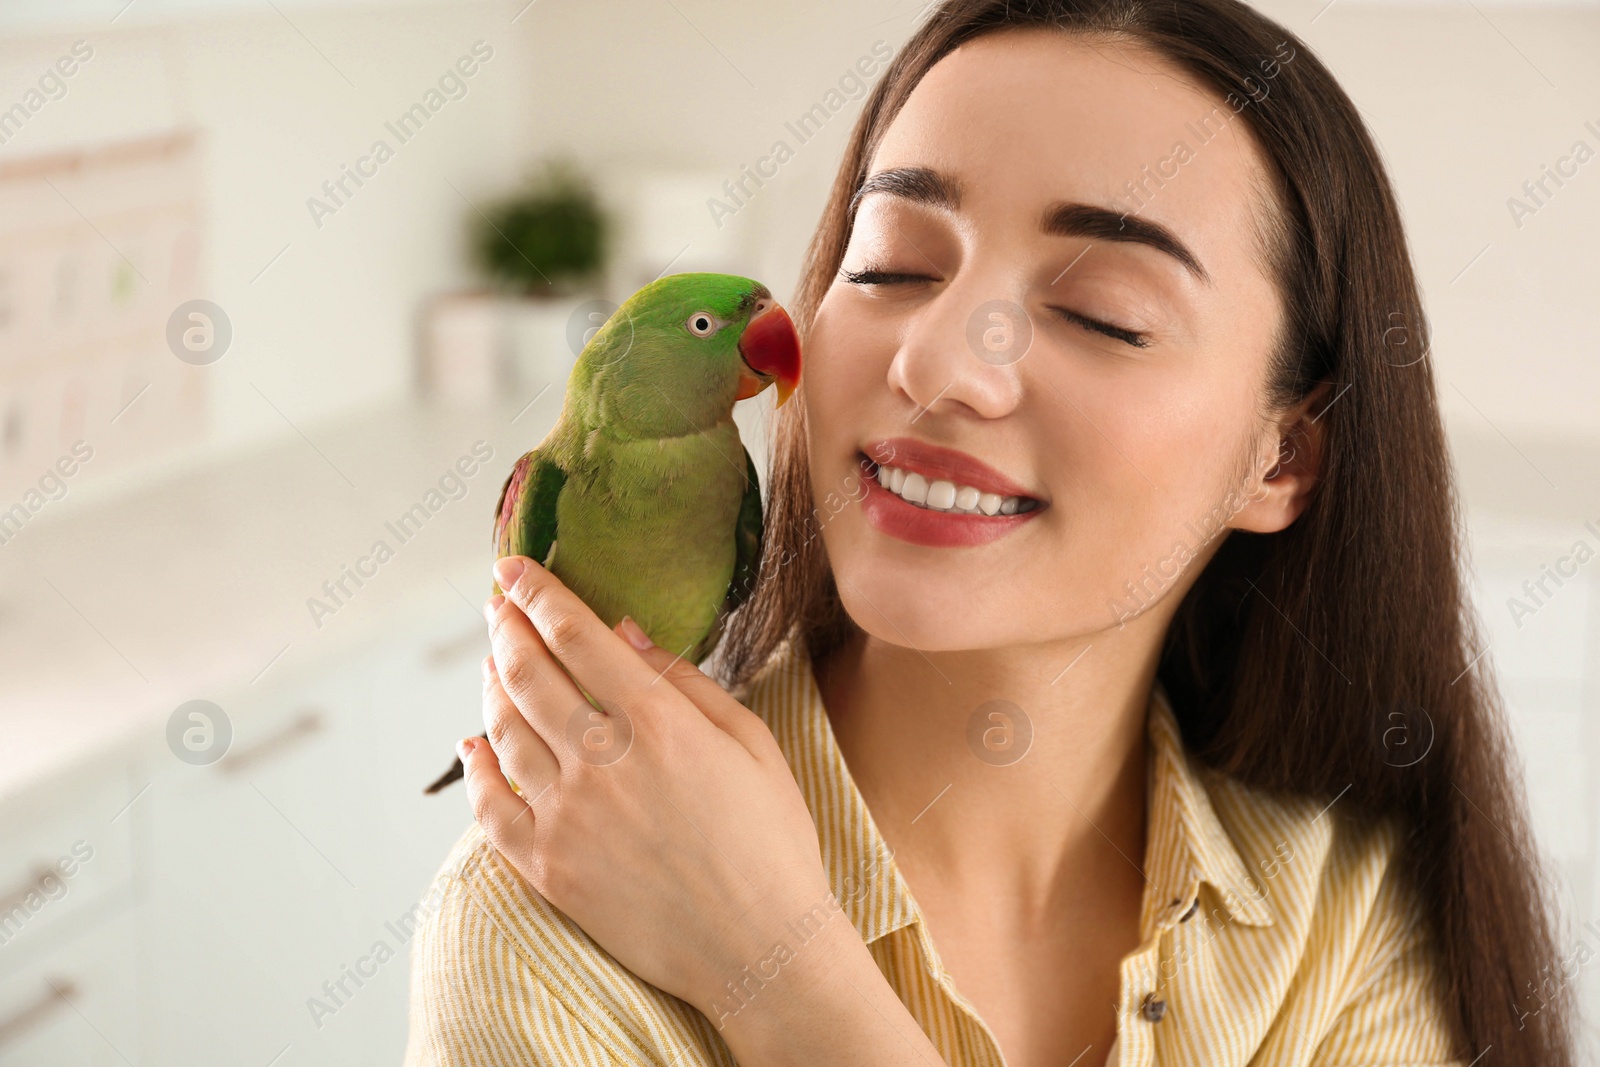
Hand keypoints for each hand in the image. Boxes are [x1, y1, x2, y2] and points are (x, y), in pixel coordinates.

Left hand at [461, 555, 842, 1024]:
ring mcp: (567, 817)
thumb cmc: (771, 841)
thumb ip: (686, 681)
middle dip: (506, 628)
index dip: (536, 593)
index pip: (574, 634)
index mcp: (657, 722)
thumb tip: (625, 631)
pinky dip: (476, 766)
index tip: (513, 569)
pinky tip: (475, 744)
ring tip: (495, 665)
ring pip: (502, 730)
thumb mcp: (751, 744)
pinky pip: (489, 807)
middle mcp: (602, 761)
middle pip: (528, 672)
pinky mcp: (548, 868)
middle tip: (498, 607)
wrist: (759, 949)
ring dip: (492, 686)